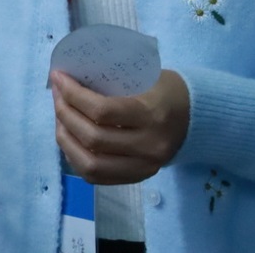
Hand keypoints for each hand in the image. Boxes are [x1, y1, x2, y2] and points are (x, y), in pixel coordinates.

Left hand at [51, 68, 191, 185]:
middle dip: (65, 114)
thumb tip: (66, 78)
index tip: (58, 77)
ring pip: (91, 165)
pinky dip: (76, 158)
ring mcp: (145, 167)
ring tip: (59, 117)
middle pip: (93, 138)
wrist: (196, 117)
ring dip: (66, 139)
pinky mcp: (139, 178)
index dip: (72, 94)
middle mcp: (149, 146)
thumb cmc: (165, 89)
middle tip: (57, 94)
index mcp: (152, 114)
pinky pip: (97, 177)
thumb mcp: (144, 75)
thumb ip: (109, 80)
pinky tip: (69, 138)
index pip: (102, 111)